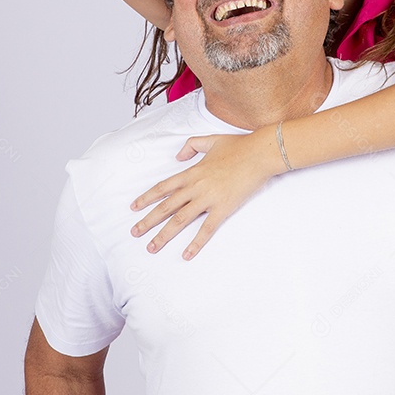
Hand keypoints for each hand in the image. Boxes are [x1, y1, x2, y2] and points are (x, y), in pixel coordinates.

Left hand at [129, 130, 281, 258]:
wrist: (260, 154)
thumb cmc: (239, 146)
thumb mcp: (210, 140)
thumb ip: (191, 146)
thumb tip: (178, 156)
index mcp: (192, 172)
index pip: (163, 187)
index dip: (147, 198)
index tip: (134, 207)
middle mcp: (196, 186)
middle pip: (166, 206)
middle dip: (148, 221)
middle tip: (134, 233)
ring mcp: (208, 198)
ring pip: (180, 220)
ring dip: (164, 235)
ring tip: (151, 247)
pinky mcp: (223, 208)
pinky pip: (206, 229)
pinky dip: (195, 243)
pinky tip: (186, 255)